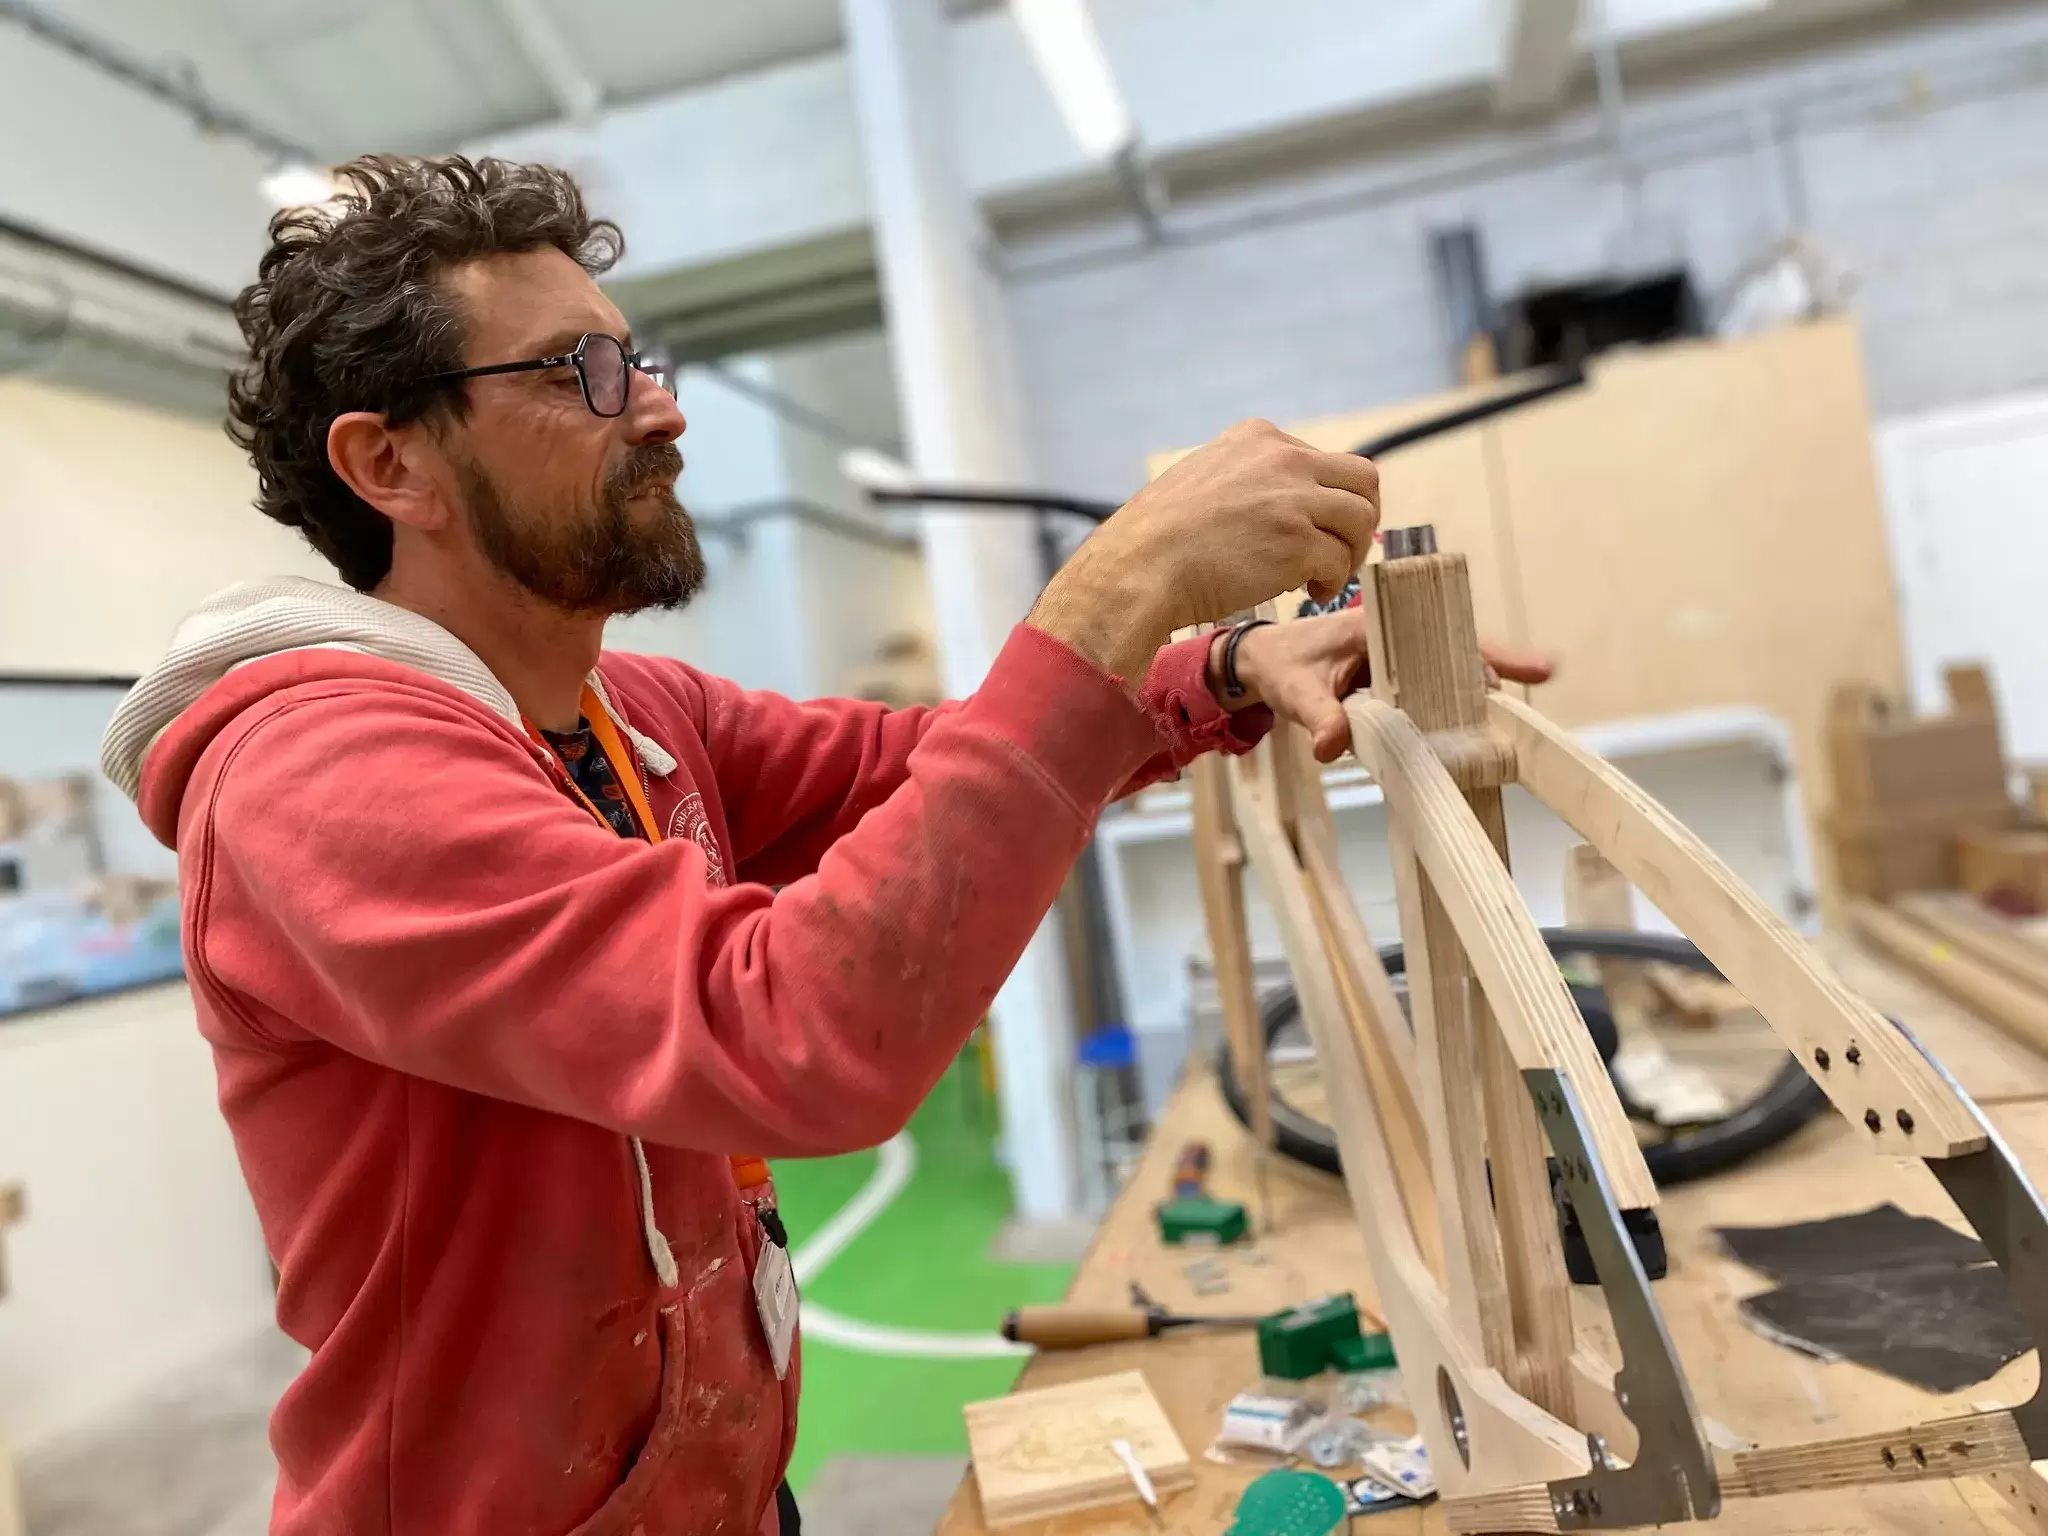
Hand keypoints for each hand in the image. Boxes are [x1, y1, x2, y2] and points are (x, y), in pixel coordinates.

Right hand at [1027, 420, 1379, 682]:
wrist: (1140, 567)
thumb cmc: (1161, 537)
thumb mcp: (1204, 476)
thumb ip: (1248, 478)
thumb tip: (1283, 503)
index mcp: (1260, 438)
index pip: (1325, 460)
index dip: (1328, 500)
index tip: (1313, 528)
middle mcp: (1284, 459)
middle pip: (1363, 480)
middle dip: (1359, 520)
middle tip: (1339, 551)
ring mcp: (1294, 500)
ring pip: (1362, 520)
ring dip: (1350, 553)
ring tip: (1322, 578)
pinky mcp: (1298, 543)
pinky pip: (1341, 562)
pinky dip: (1332, 582)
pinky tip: (1308, 593)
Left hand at [1213, 608, 1556, 761]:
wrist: (1265, 661)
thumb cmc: (1282, 666)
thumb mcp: (1296, 692)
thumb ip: (1317, 718)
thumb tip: (1332, 748)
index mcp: (1381, 626)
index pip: (1442, 636)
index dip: (1484, 656)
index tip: (1520, 673)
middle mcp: (1400, 636)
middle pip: (1460, 652)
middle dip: (1495, 673)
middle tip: (1535, 686)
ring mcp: (1403, 656)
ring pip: (1453, 671)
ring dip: (1481, 692)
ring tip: (1515, 715)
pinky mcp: (1401, 678)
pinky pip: (1437, 688)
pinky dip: (1460, 704)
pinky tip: (1485, 727)